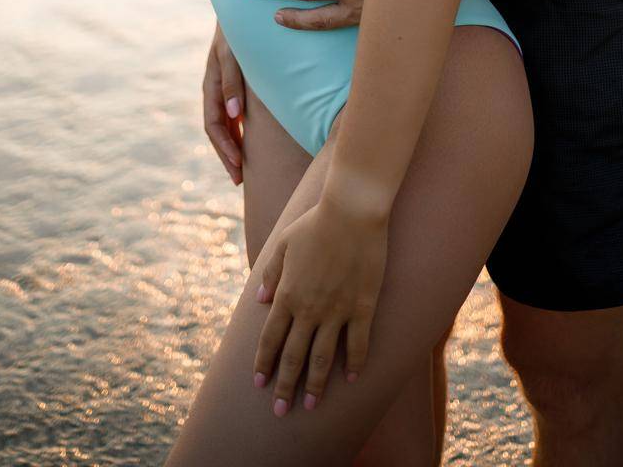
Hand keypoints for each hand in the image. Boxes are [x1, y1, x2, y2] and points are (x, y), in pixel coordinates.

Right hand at [202, 24, 244, 184]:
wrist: (239, 7)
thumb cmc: (238, 30)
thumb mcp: (233, 53)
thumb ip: (232, 81)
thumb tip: (233, 115)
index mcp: (211, 85)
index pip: (214, 125)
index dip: (224, 148)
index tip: (238, 167)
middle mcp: (214, 88)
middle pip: (216, 130)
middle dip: (226, 155)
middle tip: (238, 180)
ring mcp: (221, 86)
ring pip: (222, 124)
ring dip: (230, 146)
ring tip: (241, 168)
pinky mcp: (231, 82)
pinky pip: (229, 113)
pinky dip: (236, 130)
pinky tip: (245, 141)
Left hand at [252, 195, 387, 414]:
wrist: (351, 211)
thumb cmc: (316, 222)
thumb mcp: (284, 243)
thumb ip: (271, 274)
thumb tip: (260, 301)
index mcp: (288, 294)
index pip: (270, 338)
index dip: (264, 363)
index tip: (259, 383)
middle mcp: (310, 308)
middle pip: (294, 356)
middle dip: (285, 385)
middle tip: (280, 410)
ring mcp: (337, 310)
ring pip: (323, 357)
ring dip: (316, 384)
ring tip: (311, 404)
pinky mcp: (362, 306)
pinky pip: (358, 342)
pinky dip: (355, 363)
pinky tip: (352, 378)